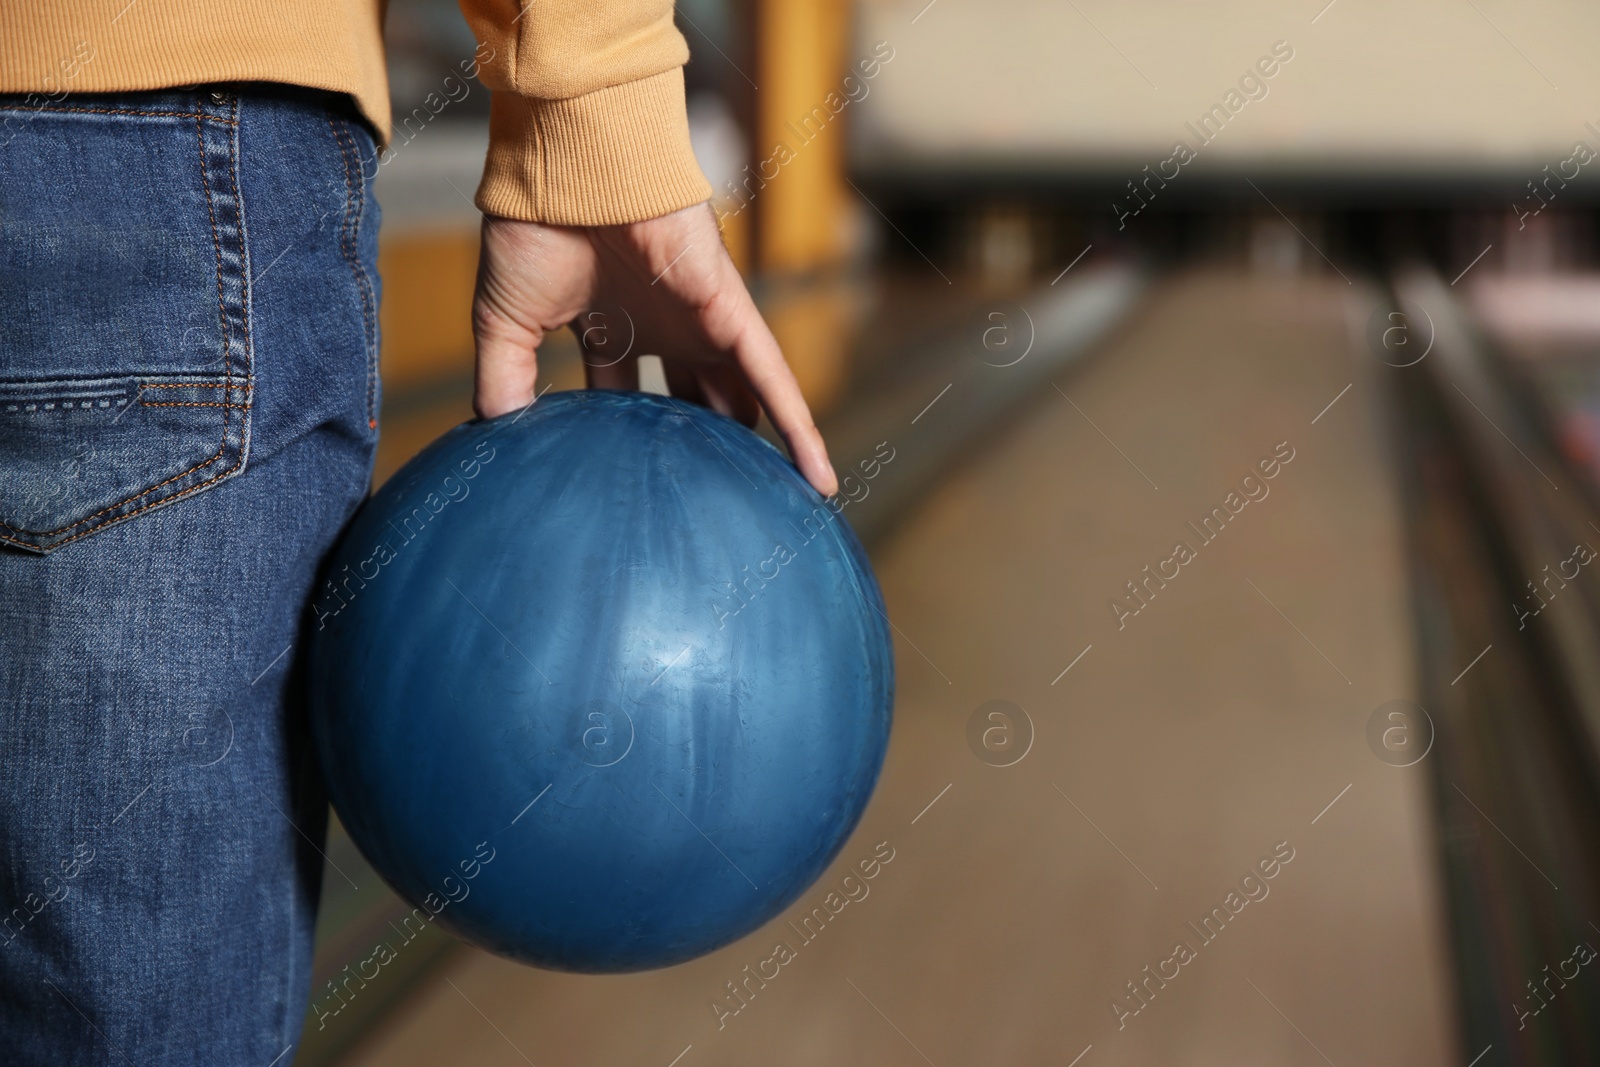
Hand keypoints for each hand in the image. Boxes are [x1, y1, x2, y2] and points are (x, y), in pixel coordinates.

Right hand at [470, 202, 837, 496]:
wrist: (569, 171)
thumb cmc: (535, 228)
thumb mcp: (506, 322)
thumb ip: (503, 379)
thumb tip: (494, 437)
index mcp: (611, 324)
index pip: (625, 394)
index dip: (630, 435)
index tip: (628, 481)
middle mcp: (662, 324)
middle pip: (691, 397)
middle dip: (700, 440)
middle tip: (710, 495)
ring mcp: (701, 321)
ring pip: (741, 395)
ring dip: (754, 443)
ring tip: (770, 499)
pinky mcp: (730, 316)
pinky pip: (775, 379)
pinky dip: (797, 427)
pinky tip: (816, 479)